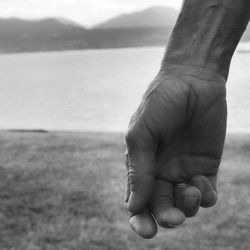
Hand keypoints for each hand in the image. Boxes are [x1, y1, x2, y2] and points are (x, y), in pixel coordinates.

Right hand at [125, 65, 226, 237]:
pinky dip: (206, 196)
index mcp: (142, 165)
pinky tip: (202, 182)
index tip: (146, 230)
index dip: (140, 219)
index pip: (138, 200)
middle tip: (174, 218)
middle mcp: (162, 171)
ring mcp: (184, 170)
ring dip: (188, 207)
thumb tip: (133, 207)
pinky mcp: (206, 166)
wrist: (191, 81)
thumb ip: (138, 170)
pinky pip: (207, 194)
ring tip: (190, 188)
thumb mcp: (141, 134)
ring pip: (186, 205)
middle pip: (162, 207)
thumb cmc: (160, 103)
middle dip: (167, 218)